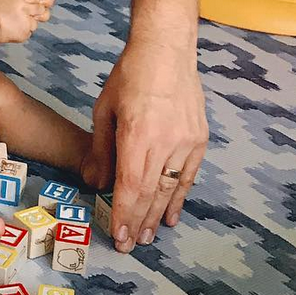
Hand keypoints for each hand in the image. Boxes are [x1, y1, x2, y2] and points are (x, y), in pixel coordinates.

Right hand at [0, 0, 45, 42]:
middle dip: (34, 10)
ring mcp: (27, 23)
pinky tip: (14, 29)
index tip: (26, 2)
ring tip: (17, 22)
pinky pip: (28, 32)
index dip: (32, 0)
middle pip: (40, 9)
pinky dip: (23, 31)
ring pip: (35, 22)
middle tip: (24, 12)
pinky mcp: (25, 34)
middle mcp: (28, 9)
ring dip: (29, 22)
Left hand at [84, 37, 207, 251]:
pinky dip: (179, 198)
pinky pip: (188, 176)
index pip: (131, 186)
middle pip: (151, 193)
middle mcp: (165, 142)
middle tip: (130, 244)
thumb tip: (96, 185)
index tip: (119, 236)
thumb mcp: (104, 111)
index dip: (125, 215)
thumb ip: (100, 150)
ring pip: (170, 188)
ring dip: (158, 215)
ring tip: (148, 236)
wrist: (167, 50)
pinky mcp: (199, 138)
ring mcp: (186, 141)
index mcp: (137, 135)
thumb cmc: (129, 77)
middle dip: (139, 222)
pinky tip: (171, 215)